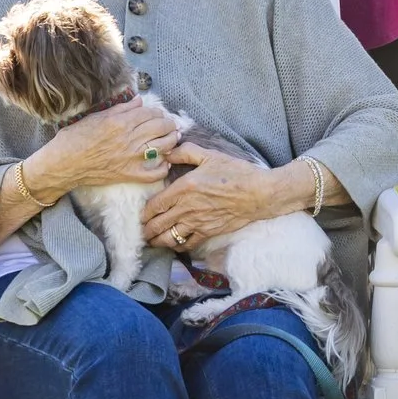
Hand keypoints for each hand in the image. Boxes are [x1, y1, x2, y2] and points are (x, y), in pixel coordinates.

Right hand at [24, 100, 182, 195]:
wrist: (63, 164)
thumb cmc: (74, 138)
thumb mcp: (96, 116)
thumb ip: (120, 108)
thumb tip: (139, 101)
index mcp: (120, 122)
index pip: (150, 112)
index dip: (157, 112)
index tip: (158, 114)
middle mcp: (129, 138)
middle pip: (161, 127)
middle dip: (169, 123)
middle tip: (169, 124)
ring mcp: (131, 158)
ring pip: (164, 146)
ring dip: (172, 141)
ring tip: (172, 138)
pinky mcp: (129, 174)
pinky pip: (155, 173)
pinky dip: (163, 168)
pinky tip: (164, 162)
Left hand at [143, 141, 293, 249]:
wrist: (258, 193)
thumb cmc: (235, 172)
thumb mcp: (209, 155)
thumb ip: (185, 152)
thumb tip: (167, 153)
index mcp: (183, 188)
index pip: (154, 205)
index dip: (144, 213)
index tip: (140, 215)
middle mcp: (186, 208)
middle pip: (157, 225)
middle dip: (146, 230)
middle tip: (141, 231)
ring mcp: (196, 223)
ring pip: (168, 238)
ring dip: (157, 241)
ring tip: (152, 241)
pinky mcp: (208, 232)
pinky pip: (187, 244)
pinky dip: (177, 246)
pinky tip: (174, 244)